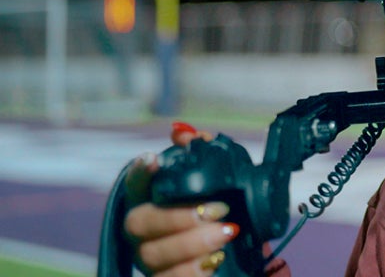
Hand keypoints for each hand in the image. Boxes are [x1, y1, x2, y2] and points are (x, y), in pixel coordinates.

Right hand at [122, 122, 239, 275]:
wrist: (238, 250)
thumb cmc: (220, 209)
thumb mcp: (220, 182)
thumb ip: (204, 155)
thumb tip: (184, 133)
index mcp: (150, 200)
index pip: (134, 183)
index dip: (140, 172)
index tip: (153, 159)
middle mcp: (141, 230)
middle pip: (139, 223)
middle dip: (178, 216)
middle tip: (217, 209)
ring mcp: (148, 258)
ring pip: (154, 254)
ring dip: (192, 243)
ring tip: (227, 232)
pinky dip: (194, 270)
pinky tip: (216, 259)